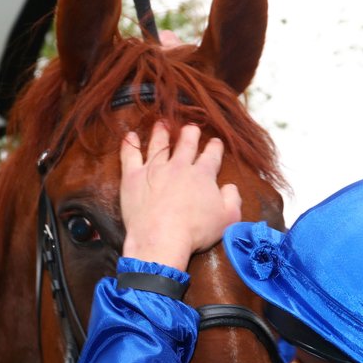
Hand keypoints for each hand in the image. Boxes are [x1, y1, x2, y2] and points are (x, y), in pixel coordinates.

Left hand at [120, 121, 241, 270]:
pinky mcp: (133, 176)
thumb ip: (233, 199)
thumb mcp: (228, 218)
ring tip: (162, 124)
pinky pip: (130, 155)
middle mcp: (179, 165)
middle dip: (190, 133)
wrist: (161, 238)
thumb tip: (230, 187)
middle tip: (191, 128)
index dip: (214, 147)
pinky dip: (130, 144)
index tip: (215, 143)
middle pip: (186, 143)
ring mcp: (154, 168)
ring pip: (159, 143)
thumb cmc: (195, 232)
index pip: (211, 155)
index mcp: (203, 174)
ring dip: (162, 132)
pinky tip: (130, 136)